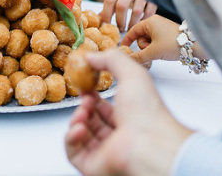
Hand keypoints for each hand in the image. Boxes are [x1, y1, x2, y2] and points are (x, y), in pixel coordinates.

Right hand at [65, 50, 192, 175]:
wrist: (150, 143)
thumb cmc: (148, 113)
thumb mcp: (132, 72)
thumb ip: (111, 59)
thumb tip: (91, 56)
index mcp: (130, 118)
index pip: (105, 109)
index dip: (92, 97)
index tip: (85, 86)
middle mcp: (119, 136)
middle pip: (91, 121)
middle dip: (84, 107)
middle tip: (85, 98)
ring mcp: (106, 152)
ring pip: (81, 136)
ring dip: (76, 120)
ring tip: (83, 112)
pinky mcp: (93, 165)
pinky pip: (73, 152)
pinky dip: (70, 138)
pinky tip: (78, 127)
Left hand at [100, 0, 157, 31]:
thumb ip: (111, 2)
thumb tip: (100, 18)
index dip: (106, 13)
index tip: (106, 23)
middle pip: (121, 6)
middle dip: (119, 20)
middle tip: (119, 28)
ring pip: (136, 11)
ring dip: (132, 23)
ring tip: (130, 28)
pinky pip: (149, 11)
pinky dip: (144, 20)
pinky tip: (140, 23)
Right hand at [121, 16, 182, 67]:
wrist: (195, 46)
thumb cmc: (175, 44)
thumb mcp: (153, 52)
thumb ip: (138, 57)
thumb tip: (128, 59)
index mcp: (150, 21)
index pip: (133, 30)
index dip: (127, 40)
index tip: (124, 48)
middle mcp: (156, 22)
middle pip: (140, 36)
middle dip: (144, 46)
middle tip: (152, 51)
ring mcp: (162, 27)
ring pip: (148, 40)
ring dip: (151, 48)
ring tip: (160, 51)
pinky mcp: (167, 33)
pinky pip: (156, 41)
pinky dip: (156, 47)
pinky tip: (163, 51)